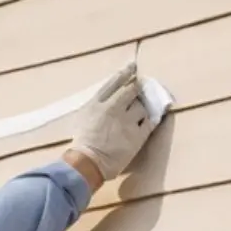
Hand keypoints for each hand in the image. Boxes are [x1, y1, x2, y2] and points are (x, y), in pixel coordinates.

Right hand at [66, 61, 152, 180]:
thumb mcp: (82, 117)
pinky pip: (148, 122)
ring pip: (141, 106)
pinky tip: (145, 124)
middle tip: (141, 87)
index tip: (133, 67)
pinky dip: (147, 122)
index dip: (125, 72)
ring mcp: (126, 121)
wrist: (88, 163)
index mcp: (97, 103)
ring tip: (136, 116)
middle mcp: (112, 108)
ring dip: (140, 109)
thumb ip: (96, 105)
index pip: (114, 82)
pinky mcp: (137, 135)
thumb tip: (110, 97)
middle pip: (131, 90)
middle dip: (137, 87)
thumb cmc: (82, 143)